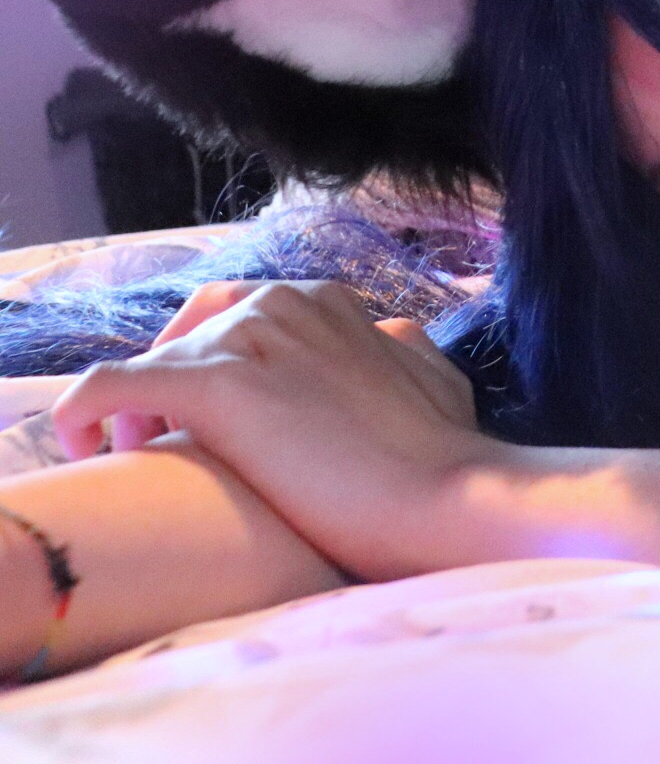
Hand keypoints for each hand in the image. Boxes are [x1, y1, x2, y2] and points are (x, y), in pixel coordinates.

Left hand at [51, 281, 500, 579]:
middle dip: (173, 385)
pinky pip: (107, 386)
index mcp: (325, 300)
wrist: (443, 492)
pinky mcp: (215, 385)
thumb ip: (402, 347)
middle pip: (188, 332)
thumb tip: (392, 334)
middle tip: (173, 448)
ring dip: (133, 409)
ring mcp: (248, 338)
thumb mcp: (434, 374)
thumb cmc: (444, 448)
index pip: (240, 313)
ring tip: (144, 461)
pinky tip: (87, 445)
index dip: (220, 364)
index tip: (221, 425)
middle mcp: (282, 302)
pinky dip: (82, 413)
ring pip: (149, 360)